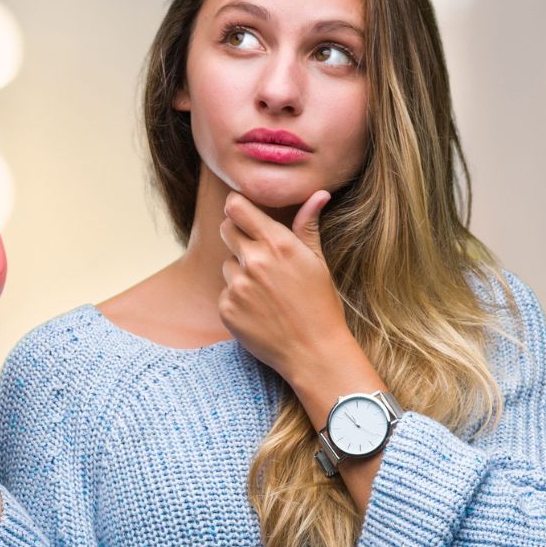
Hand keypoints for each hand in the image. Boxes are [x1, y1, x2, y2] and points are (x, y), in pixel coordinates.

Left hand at [217, 190, 354, 384]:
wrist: (313, 352)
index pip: (237, 208)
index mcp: (278, 244)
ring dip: (240, 271)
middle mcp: (254, 261)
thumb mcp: (318, 262)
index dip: (237, 207)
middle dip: (238, 235)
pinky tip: (259, 310)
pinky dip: (237, 298)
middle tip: (258, 254)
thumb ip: (308, 226)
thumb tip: (319, 194)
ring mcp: (237, 285)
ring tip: (267, 291)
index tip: (241, 211)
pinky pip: (225, 292)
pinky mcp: (226, 308)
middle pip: (225, 229)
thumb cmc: (320, 305)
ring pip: (227, 264)